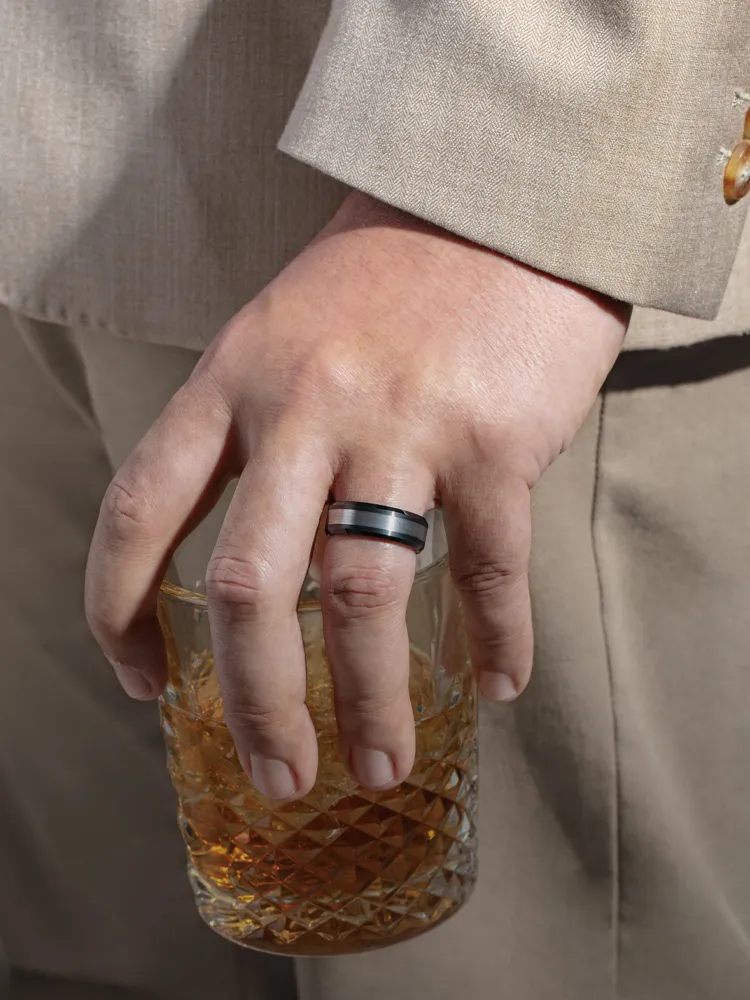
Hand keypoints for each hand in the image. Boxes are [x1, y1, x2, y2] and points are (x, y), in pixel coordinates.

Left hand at [85, 192, 628, 800]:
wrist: (498, 199)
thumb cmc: (387, 275)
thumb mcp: (281, 332)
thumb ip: (253, 432)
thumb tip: (257, 555)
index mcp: (232, 381)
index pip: (138, 514)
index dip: (118, 614)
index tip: (142, 684)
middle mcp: (302, 408)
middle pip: (246, 590)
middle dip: (255, 705)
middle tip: (278, 775)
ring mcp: (399, 424)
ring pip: (362, 599)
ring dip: (371, 702)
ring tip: (381, 763)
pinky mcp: (493, 439)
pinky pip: (488, 568)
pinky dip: (492, 640)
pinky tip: (496, 681)